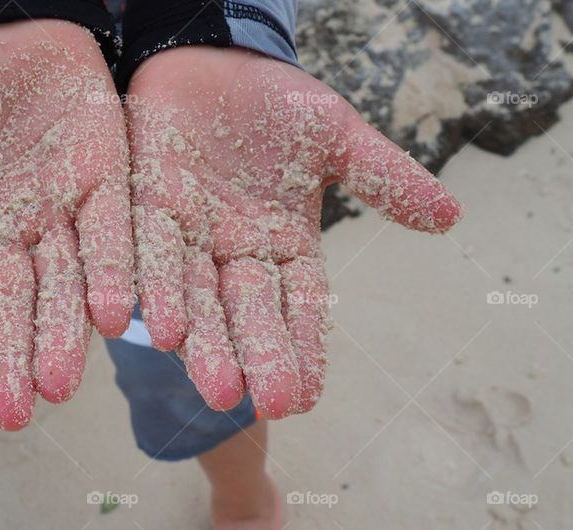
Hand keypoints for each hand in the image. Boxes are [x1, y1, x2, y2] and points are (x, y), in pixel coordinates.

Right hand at [0, 20, 133, 429]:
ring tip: (60, 387)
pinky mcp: (104, 183)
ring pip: (61, 282)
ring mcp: (59, 212)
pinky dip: (109, 271)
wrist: (23, 36)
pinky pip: (109, 233)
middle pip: (8, 305)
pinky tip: (112, 315)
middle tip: (12, 416)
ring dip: (62, 334)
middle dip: (9, 358)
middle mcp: (8, 233)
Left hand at [126, 47, 460, 418]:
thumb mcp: (336, 136)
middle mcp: (234, 252)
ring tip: (213, 387)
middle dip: (254, 357)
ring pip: (194, 295)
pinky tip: (156, 323)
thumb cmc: (278, 101)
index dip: (302, 349)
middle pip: (246, 313)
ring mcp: (189, 233)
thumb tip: (450, 217)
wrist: (214, 58)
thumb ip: (381, 176)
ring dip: (202, 341)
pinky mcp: (146, 204)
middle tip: (261, 405)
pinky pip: (147, 249)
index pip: (298, 307)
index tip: (305, 398)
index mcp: (284, 245)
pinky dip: (153, 285)